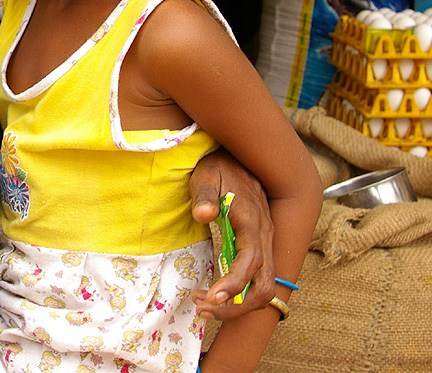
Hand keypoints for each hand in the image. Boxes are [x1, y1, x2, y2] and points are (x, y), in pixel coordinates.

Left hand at [189, 148, 274, 319]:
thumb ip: (205, 195)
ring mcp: (264, 244)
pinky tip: (213, 293)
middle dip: (236, 306)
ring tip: (204, 305)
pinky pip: (256, 279)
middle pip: (264, 285)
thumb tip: (202, 214)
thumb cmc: (220, 166)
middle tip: (203, 309)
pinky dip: (238, 294)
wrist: (240, 157)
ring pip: (263, 287)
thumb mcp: (207, 175)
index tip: (213, 297)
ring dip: (237, 305)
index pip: (251, 261)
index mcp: (252, 221)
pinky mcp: (258, 247)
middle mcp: (263, 237)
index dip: (235, 283)